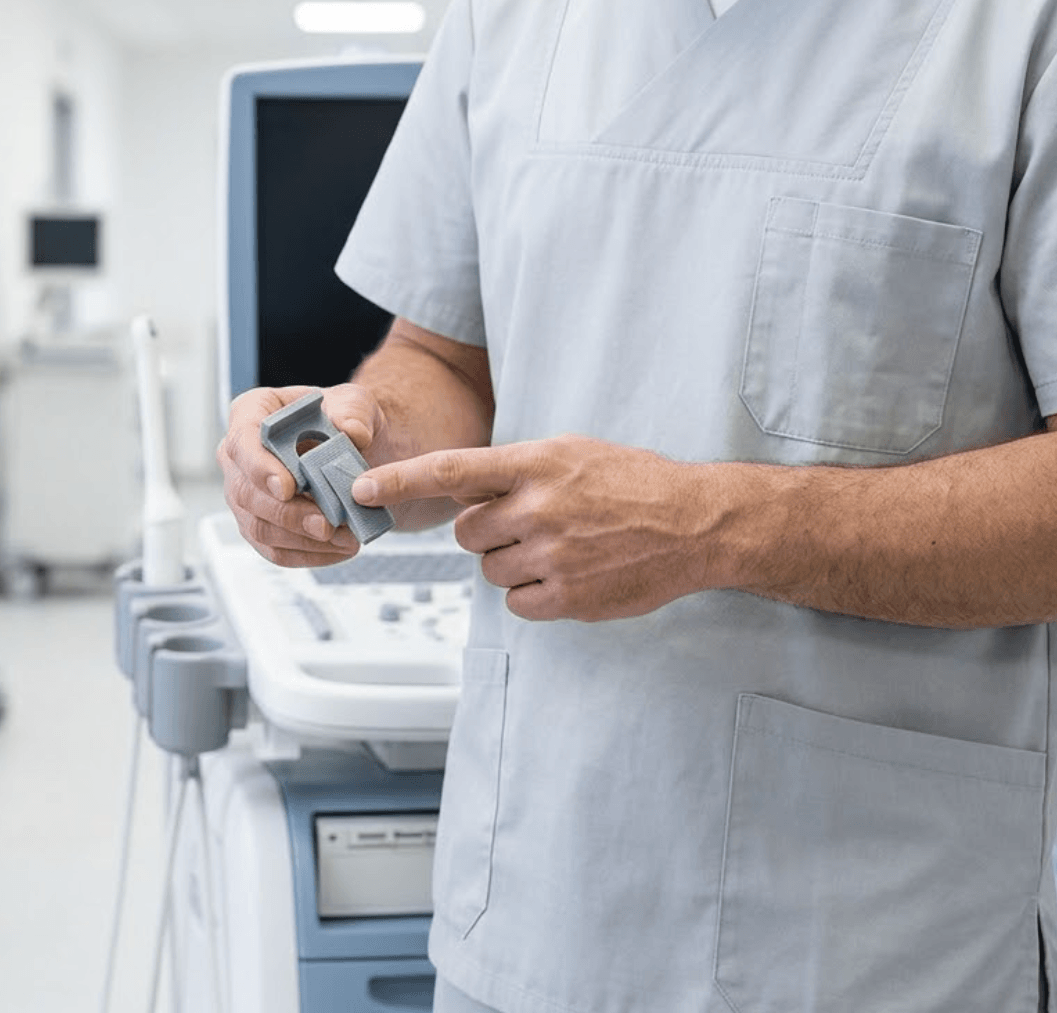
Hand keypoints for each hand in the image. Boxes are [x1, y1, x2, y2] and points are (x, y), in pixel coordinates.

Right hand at [217, 384, 387, 566]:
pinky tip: (338, 549)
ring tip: (343, 538)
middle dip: (289, 514)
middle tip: (326, 524)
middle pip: (247, 493)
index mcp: (252, 414)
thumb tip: (353, 432)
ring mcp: (246, 495)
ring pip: (259, 527)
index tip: (288, 487)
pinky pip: (275, 550)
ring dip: (302, 539)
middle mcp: (240, 458)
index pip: (242, 442)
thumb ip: (354, 411)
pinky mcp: (260, 526)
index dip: (260, 468)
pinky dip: (309, 554)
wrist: (351, 450)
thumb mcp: (355, 403)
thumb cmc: (341, 419)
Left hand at [352, 436, 719, 620]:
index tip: (360, 489)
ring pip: (489, 569)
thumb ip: (514, 469)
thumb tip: (461, 487)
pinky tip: (566, 575)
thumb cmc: (634, 483)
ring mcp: (553, 554)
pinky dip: (531, 594)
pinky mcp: (568, 596)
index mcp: (537, 464)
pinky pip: (515, 602)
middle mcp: (538, 508)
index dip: (400, 481)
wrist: (696, 523)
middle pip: (467, 532)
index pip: (451, 470)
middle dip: (488, 531)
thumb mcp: (572, 453)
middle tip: (530, 524)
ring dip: (512, 563)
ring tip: (560, 548)